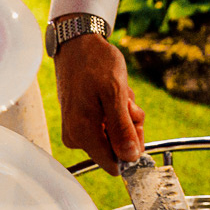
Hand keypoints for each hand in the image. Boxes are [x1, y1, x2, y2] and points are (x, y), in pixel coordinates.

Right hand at [54, 31, 144, 173]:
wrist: (77, 44)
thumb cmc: (95, 62)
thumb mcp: (115, 93)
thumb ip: (122, 128)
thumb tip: (130, 157)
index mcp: (83, 133)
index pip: (114, 164)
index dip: (131, 148)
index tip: (134, 123)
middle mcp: (76, 138)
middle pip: (115, 151)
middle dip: (128, 128)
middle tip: (127, 103)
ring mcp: (75, 131)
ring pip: (112, 138)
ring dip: (123, 118)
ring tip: (118, 95)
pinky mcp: (78, 124)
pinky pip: (104, 129)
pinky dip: (114, 114)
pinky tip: (111, 95)